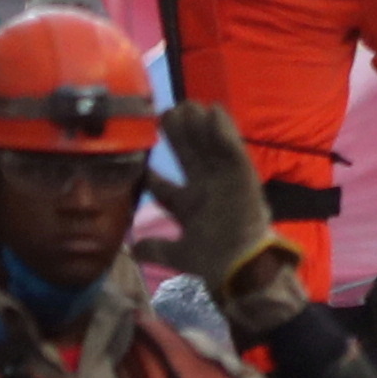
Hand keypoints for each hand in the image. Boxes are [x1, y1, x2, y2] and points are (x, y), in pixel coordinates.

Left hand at [161, 99, 299, 329]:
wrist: (243, 273)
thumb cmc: (215, 266)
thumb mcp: (179, 257)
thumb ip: (158, 249)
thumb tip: (132, 249)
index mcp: (193, 210)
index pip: (168, 188)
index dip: (154, 176)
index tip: (141, 161)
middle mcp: (209, 192)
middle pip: (190, 159)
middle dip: (178, 138)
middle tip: (165, 113)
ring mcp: (226, 183)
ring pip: (210, 148)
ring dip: (199, 127)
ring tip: (186, 104)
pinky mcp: (244, 178)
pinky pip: (232, 150)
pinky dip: (224, 132)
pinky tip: (215, 111)